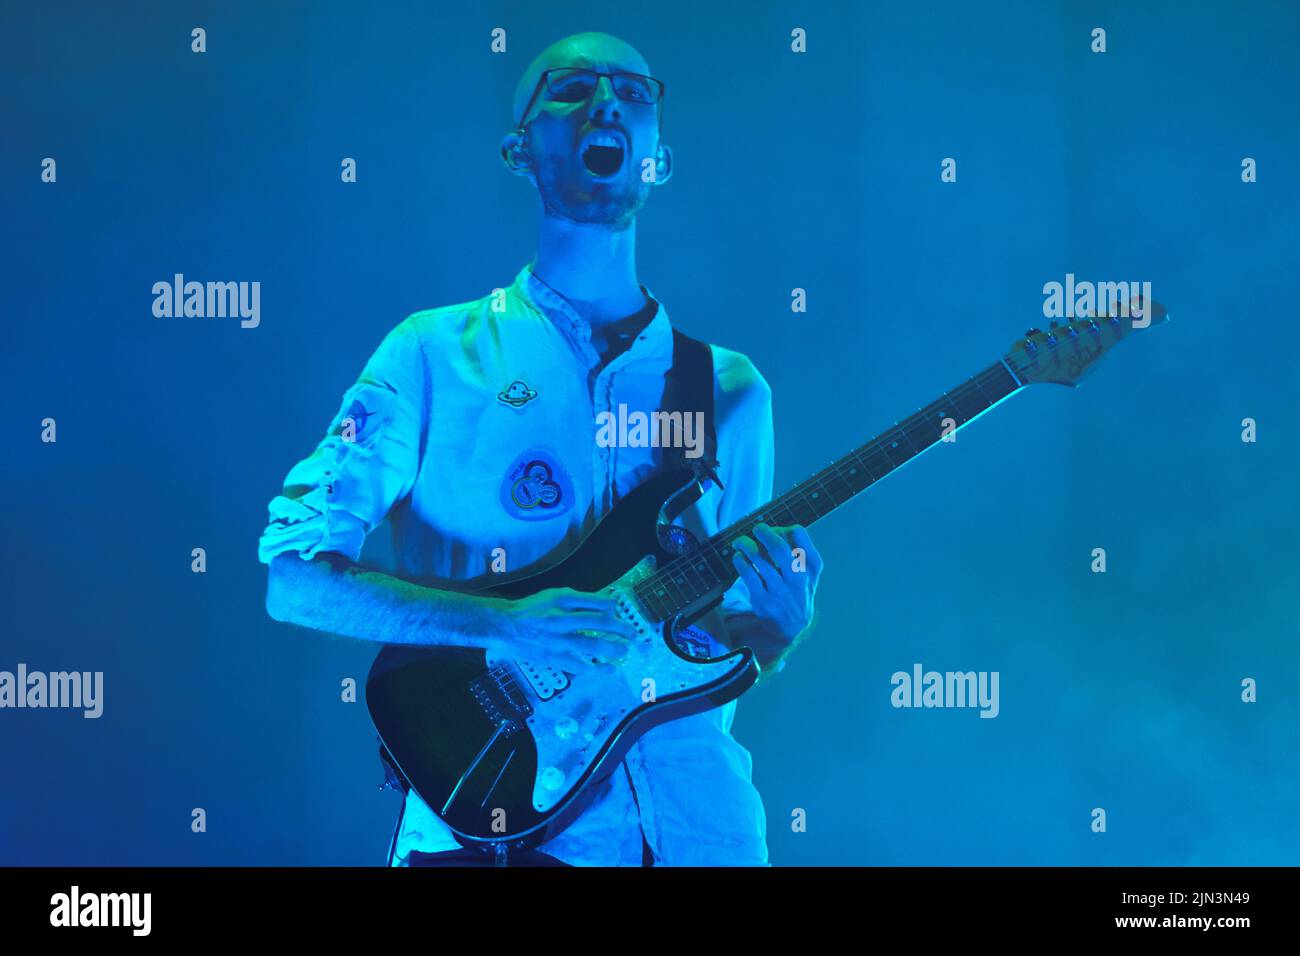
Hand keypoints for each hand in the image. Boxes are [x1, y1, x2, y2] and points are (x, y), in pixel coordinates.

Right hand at [489, 587, 636, 669]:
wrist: (505, 626)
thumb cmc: (532, 609)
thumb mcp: (554, 595)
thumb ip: (579, 599)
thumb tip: (607, 602)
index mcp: (560, 601)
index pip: (593, 602)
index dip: (611, 606)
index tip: (619, 610)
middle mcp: (560, 620)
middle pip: (596, 623)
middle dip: (618, 628)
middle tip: (632, 633)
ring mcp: (556, 641)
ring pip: (590, 645)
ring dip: (611, 648)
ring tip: (625, 651)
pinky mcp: (552, 658)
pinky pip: (578, 665)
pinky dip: (596, 669)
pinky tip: (609, 670)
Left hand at [730, 524, 822, 667]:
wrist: (792, 625)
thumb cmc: (798, 590)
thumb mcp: (809, 572)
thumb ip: (800, 549)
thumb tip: (776, 529)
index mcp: (812, 567)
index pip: (799, 536)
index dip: (783, 528)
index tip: (775, 530)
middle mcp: (798, 578)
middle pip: (779, 548)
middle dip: (764, 534)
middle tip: (756, 529)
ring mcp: (780, 591)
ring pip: (760, 561)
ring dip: (746, 545)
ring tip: (740, 541)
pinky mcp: (763, 600)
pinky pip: (748, 575)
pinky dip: (740, 562)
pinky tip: (738, 557)